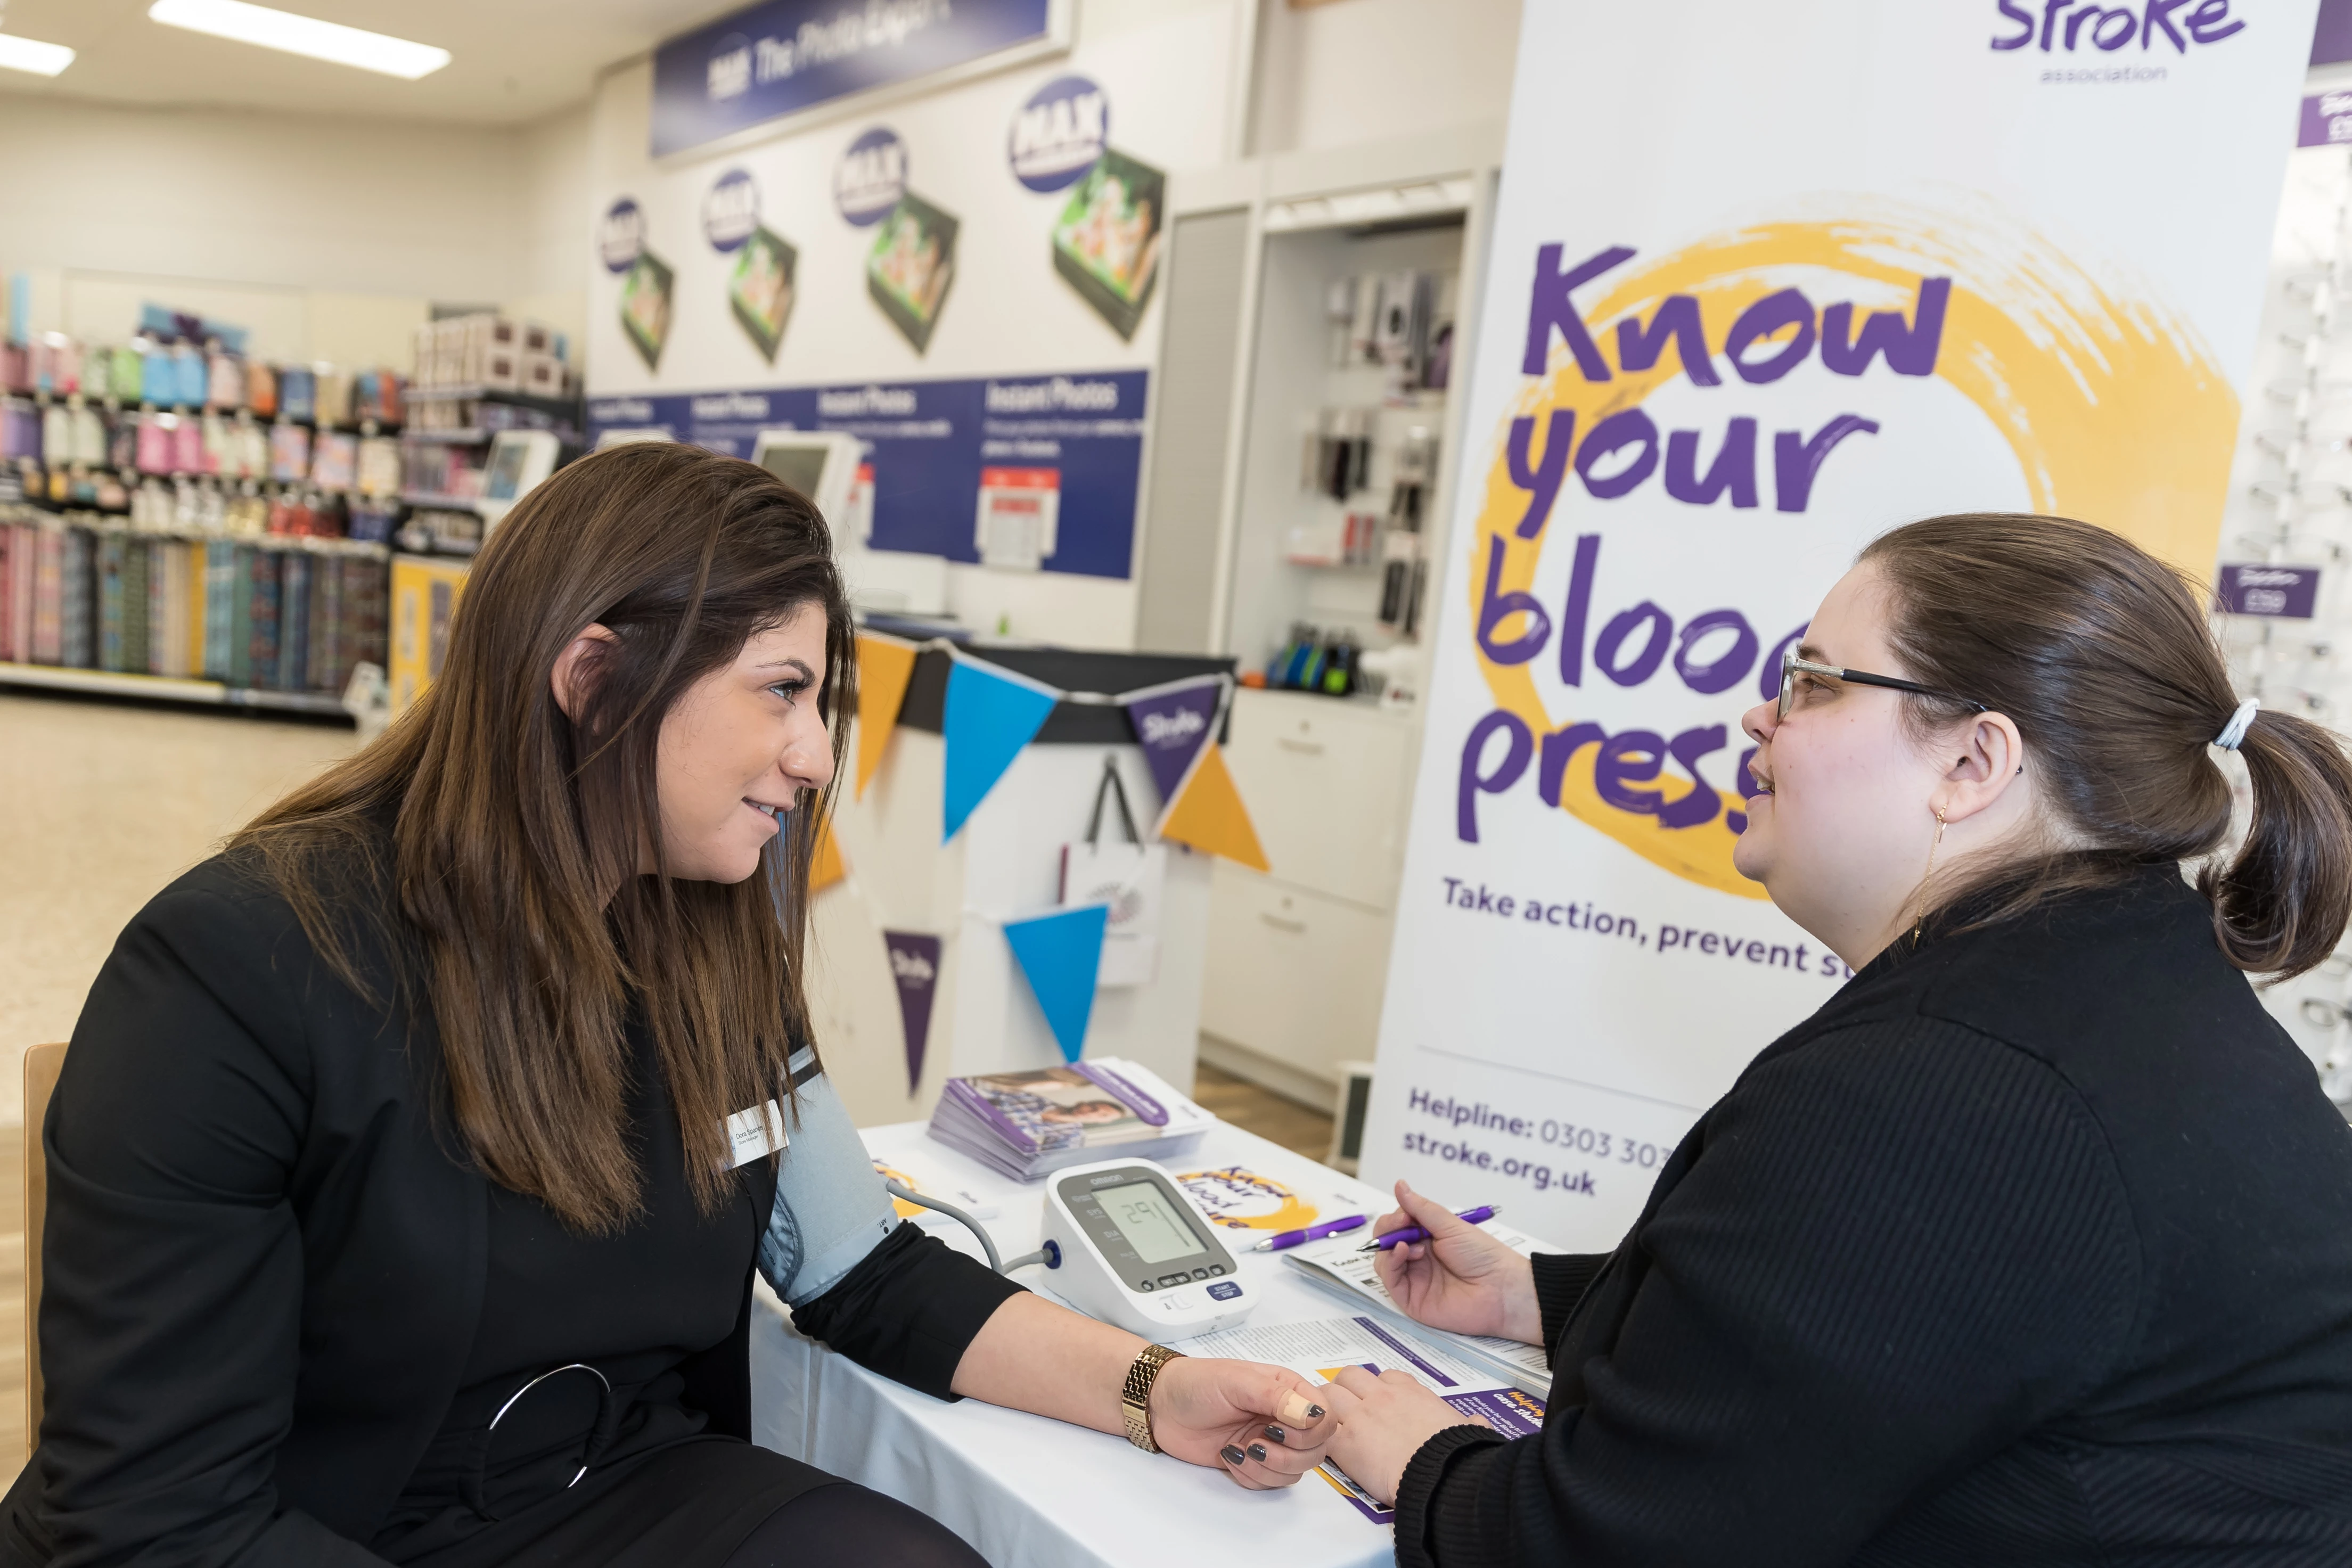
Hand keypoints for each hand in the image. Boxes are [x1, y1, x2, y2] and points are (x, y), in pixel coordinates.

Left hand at [1146, 1356, 1338, 1489]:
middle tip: (1257, 1443)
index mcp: (1288, 1390)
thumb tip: (1312, 1414)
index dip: (1311, 1431)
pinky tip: (1231, 1457)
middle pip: (1316, 1450)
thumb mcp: (1237, 1381)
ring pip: (1296, 1471)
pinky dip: (1253, 1477)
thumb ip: (1276, 1397)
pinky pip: (1271, 1483)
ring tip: (1241, 1450)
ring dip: (1268, 1467)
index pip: (1326, 1417)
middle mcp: (1284, 1417)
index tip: (1278, 1428)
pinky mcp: (1253, 1462)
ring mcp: (1269, 1441)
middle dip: (1287, 1454)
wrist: (1161, 1406)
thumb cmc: (1196, 1383)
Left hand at [1320, 1366, 1489, 1506]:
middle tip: (1345, 1409)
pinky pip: (1321, 1429)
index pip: (1386, 1376)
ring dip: (1326, 1407)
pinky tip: (1324, 1447)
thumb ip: (1469, 1422)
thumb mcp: (1468, 1429)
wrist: (1442, 1473)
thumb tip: (1478, 1423)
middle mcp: (1382, 1397)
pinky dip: (1319, 1436)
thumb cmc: (1456, 1453)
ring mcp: (1361, 1417)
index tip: (1378, 1401)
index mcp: (1411, 1392)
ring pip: (1329, 1394)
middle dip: (1345, 1389)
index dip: (1378, 1388)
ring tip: (1327, 1424)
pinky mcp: (1345, 1443)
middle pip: (1350, 1377)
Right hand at [1372, 1181, 1540, 1343]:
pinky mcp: (1410, 1299)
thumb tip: (1399, 1184)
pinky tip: (1404, 1253)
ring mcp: (1413, 1279)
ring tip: (1411, 1244)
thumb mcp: (1451, 1226)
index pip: (1399, 1225)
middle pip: (1387, 1241)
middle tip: (1401, 1223)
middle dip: (1388, 1229)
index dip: (1397, 1218)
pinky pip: (1389, 1280)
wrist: (1500, 1289)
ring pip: (1383, 1260)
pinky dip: (1390, 1263)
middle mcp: (1418, 1258)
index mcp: (1428, 1239)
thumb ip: (1421, 1208)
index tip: (1405, 1214)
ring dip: (1391, 1246)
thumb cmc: (1481, 1254)